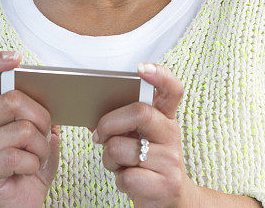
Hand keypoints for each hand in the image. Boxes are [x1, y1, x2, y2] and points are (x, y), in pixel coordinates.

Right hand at [0, 51, 60, 207]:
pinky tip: (28, 171)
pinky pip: (16, 156)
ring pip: (21, 130)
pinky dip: (32, 165)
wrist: (20, 205)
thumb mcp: (41, 136)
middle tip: (45, 134)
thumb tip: (51, 93)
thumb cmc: (30, 168)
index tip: (16, 58)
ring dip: (40, 148)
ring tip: (37, 159)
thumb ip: (41, 114)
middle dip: (41, 117)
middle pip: (13, 100)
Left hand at [94, 62, 195, 207]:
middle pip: (139, 112)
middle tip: (99, 135)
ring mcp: (171, 160)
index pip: (172, 90)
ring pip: (121, 148)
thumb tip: (92, 109)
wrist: (172, 199)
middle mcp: (171, 135)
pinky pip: (126, 177)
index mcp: (165, 118)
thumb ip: (123, 120)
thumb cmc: (147, 162)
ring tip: (119, 164)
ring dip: (110, 159)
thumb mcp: (139, 137)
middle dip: (109, 123)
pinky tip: (128, 180)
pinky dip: (119, 180)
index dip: (160, 76)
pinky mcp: (166, 185)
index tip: (141, 69)